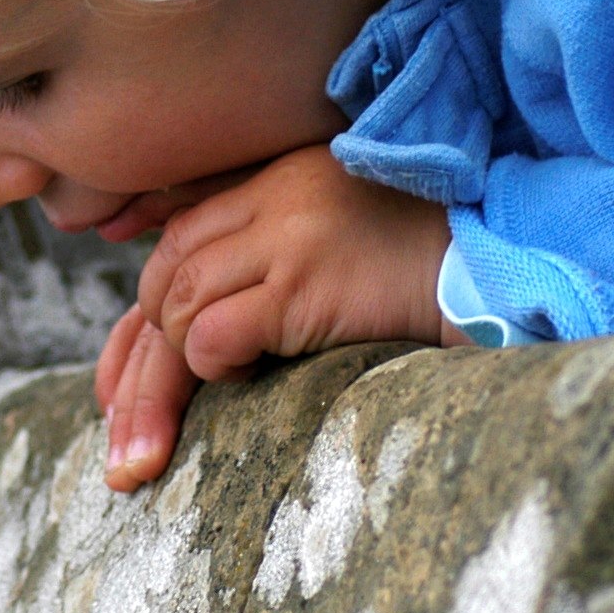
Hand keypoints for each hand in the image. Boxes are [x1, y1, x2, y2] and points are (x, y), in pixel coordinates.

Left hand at [92, 146, 452, 490]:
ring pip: (178, 306)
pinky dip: (211, 364)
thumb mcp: (334, 232)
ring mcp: (286, 239)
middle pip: (164, 275)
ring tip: (196, 407)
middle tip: (136, 430)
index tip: (119, 378)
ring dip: (176, 366)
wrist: (495, 268)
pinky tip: (241, 378)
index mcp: (274, 182)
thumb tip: (181, 301)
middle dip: (143, 355)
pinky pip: (215, 334)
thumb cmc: (423, 266)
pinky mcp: (304, 286)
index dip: (138, 313)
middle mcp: (270, 201)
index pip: (174, 239)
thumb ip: (266, 241)